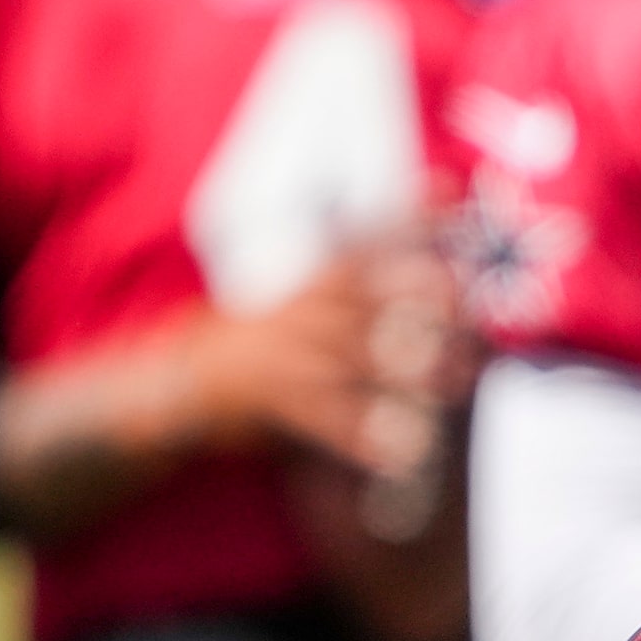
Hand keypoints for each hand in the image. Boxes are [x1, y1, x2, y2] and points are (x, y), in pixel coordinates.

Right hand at [194, 235, 472, 479]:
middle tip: (469, 299)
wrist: (172, 383)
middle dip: (419, 290)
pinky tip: (401, 452)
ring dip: (413, 369)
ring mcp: (284, 351)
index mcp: (307, 282)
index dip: (409, 213)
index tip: (453, 187)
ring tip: (460, 379)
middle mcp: (298, 309)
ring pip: (356, 355)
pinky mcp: (271, 398)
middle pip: (367, 290)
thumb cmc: (245, 344)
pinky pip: (326, 419)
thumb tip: (419, 276)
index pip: (365, 238)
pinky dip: (364, 438)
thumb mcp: (290, 303)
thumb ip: (343, 289)